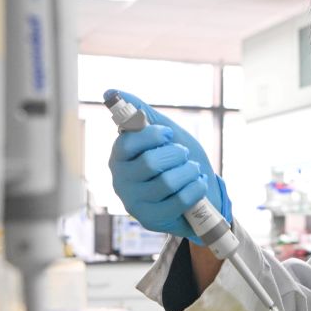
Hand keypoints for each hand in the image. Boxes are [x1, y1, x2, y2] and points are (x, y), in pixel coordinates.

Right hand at [108, 90, 230, 242]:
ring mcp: (135, 204)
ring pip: (167, 182)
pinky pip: (180, 200)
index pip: (128, 143)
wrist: (198, 192)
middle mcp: (121, 181)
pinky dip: (196, 188)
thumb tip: (110, 91)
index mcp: (119, 157)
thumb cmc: (176, 160)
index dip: (153, 136)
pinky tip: (199, 183)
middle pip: (150, 163)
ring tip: (194, 169)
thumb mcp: (163, 134)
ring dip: (189, 171)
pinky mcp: (152, 220)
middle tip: (184, 154)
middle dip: (176, 155)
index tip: (168, 134)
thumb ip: (140, 112)